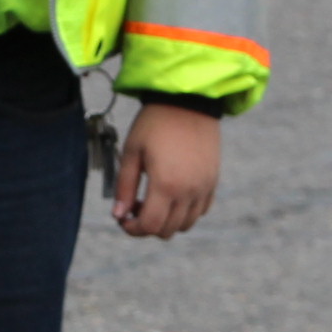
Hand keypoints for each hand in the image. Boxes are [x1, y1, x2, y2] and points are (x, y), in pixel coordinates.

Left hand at [113, 101, 220, 238]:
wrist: (188, 101)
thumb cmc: (154, 123)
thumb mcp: (132, 152)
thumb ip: (124, 187)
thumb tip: (118, 214)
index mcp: (166, 185)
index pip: (150, 226)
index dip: (132, 229)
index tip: (122, 218)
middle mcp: (189, 191)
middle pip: (167, 230)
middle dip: (147, 225)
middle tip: (135, 205)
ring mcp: (204, 188)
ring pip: (186, 224)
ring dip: (167, 220)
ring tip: (154, 200)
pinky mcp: (213, 181)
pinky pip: (201, 210)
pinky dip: (185, 212)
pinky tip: (173, 194)